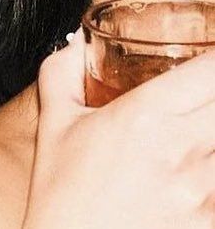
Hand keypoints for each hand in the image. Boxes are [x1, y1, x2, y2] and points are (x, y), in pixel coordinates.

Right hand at [23, 32, 214, 228]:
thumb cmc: (61, 193)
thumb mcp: (54, 122)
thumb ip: (62, 71)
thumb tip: (77, 43)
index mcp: (146, 115)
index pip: (212, 69)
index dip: (213, 58)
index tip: (205, 61)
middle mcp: (184, 150)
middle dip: (214, 94)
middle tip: (199, 99)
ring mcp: (205, 193)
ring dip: (214, 134)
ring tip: (195, 140)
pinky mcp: (211, 225)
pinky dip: (212, 172)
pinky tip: (195, 174)